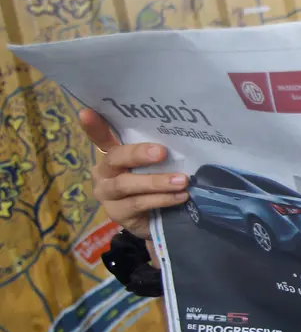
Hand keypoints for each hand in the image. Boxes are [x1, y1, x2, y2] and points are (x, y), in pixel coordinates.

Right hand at [80, 108, 188, 265]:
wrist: (158, 219)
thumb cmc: (157, 183)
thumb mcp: (158, 165)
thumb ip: (160, 152)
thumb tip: (185, 137)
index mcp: (113, 154)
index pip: (101, 137)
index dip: (93, 126)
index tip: (85, 112)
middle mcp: (104, 172)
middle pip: (115, 158)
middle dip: (138, 154)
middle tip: (162, 152)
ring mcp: (107, 193)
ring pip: (126, 184)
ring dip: (157, 182)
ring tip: (182, 181)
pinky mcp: (116, 213)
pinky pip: (138, 204)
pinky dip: (162, 199)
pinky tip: (180, 196)